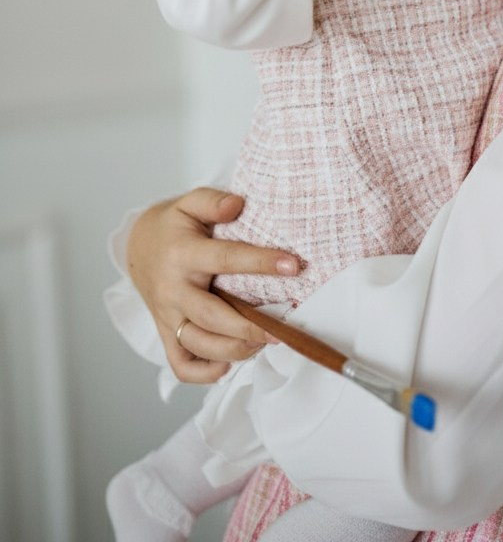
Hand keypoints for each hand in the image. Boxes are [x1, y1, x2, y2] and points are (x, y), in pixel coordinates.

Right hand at [127, 186, 302, 382]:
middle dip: (250, 326)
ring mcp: (168, 316)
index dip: (260, 262)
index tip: (293, 266)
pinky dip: (205, 373)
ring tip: (265, 341)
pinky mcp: (166, 334)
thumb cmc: (174, 226)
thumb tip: (237, 204)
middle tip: (283, 329)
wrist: (139, 248)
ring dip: (235, 349)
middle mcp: (173, 290)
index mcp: (183, 254)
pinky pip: (181, 365)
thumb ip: (213, 200)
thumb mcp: (190, 202)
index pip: (226, 259)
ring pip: (200, 345)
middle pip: (212, 316)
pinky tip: (229, 363)